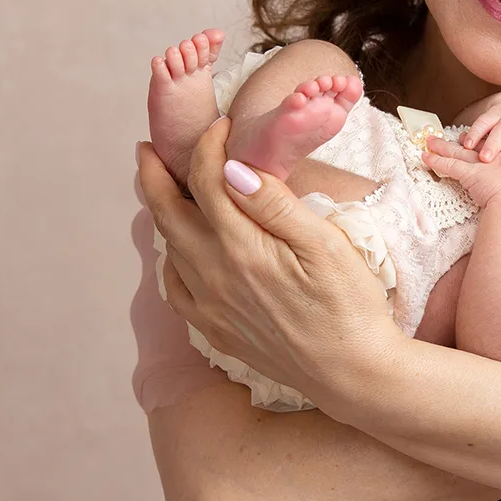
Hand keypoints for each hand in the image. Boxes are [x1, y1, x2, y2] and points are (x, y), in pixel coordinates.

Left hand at [136, 117, 408, 412]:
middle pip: (168, 213)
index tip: (221, 126)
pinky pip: (176, 288)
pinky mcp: (215, 330)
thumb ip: (274, 205)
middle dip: (154, 174)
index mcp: (241, 247)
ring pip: (169, 248)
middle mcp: (213, 276)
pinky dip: (171, 259)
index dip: (209, 146)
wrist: (352, 373)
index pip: (208, 181)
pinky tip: (181, 250)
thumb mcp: (324, 246)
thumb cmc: (350, 305)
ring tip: (161, 189)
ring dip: (161, 212)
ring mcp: (210, 306)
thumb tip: (232, 169)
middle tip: (148, 148)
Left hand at [422, 134, 500, 211]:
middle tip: (451, 136)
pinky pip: (447, 165)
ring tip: (430, 141)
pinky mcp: (468, 173)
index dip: (481, 143)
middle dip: (460, 141)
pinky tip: (425, 157)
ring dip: (441, 146)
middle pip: (473, 146)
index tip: (472, 141)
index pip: (493, 146)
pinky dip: (435, 161)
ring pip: (456, 152)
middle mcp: (494, 156)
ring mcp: (480, 163)